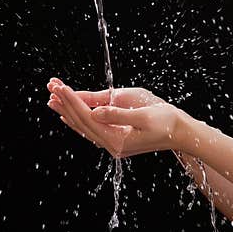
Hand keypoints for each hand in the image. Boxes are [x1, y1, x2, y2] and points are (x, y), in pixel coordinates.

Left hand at [46, 77, 184, 158]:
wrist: (182, 133)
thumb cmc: (167, 122)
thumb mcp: (144, 116)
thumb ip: (118, 114)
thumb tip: (96, 112)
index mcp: (118, 140)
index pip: (88, 117)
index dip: (73, 100)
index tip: (61, 86)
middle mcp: (112, 145)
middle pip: (82, 123)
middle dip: (66, 104)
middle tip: (50, 88)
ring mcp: (114, 144)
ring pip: (84, 127)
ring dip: (68, 111)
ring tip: (52, 99)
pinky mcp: (117, 139)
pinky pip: (92, 129)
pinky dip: (79, 120)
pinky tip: (69, 115)